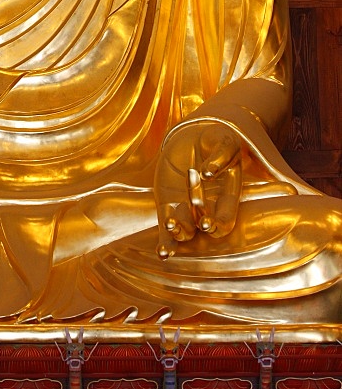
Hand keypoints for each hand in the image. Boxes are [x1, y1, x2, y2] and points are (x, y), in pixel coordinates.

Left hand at [154, 120, 241, 259]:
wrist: (193, 135)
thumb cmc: (214, 140)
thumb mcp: (224, 142)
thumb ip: (220, 156)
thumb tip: (208, 173)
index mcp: (227, 197)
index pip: (225, 219)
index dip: (218, 223)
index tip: (208, 222)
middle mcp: (207, 208)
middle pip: (204, 225)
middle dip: (198, 223)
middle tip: (195, 220)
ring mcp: (186, 208)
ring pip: (185, 232)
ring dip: (178, 232)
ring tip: (171, 224)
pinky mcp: (168, 205)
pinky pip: (167, 228)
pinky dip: (165, 242)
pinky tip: (161, 254)